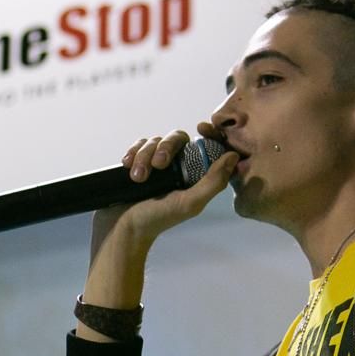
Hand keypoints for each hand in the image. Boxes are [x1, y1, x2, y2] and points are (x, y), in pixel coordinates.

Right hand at [91, 128, 237, 251]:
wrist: (122, 228)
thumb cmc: (157, 219)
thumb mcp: (190, 203)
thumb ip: (213, 182)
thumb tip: (233, 156)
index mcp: (195, 175)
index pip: (204, 144)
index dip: (207, 132)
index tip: (201, 127)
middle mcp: (177, 167)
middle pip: (177, 138)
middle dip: (165, 148)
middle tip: (158, 166)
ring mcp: (156, 164)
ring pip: (155, 141)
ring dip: (144, 156)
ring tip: (137, 178)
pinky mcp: (138, 163)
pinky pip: (138, 145)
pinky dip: (133, 152)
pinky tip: (127, 165)